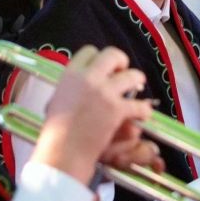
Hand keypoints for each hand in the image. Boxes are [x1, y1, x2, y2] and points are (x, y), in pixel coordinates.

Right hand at [30, 45, 154, 183]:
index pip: (89, 51)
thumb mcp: (57, 98)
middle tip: (122, 71)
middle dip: (121, 61)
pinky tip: (142, 113)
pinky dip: (143, 110)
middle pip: (113, 54)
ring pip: (132, 75)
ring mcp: (105, 92)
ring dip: (137, 80)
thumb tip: (80, 82)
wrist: (63, 150)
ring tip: (138, 85)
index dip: (98, 57)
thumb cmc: (56, 129)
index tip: (102, 67)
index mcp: (71, 74)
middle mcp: (89, 78)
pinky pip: (139, 104)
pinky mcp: (117, 109)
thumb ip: (71, 86)